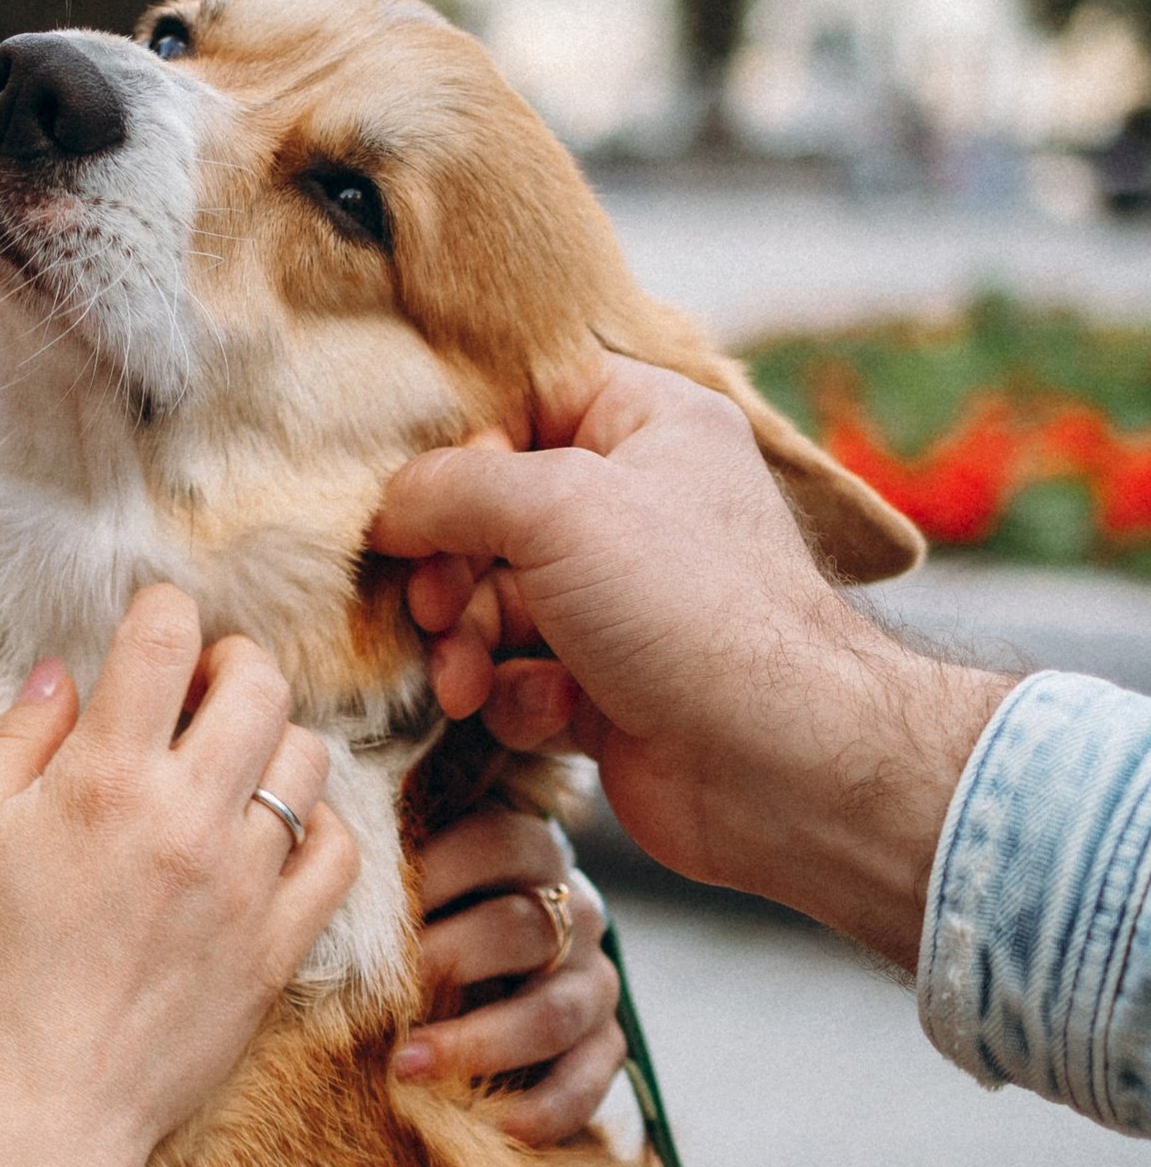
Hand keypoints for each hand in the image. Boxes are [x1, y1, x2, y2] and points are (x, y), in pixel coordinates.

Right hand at [0, 586, 360, 1166]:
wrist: (33, 1117)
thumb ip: (8, 744)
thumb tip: (60, 675)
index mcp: (102, 780)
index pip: (164, 639)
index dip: (160, 608)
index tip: (148, 623)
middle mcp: (189, 819)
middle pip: (259, 681)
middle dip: (230, 660)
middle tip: (197, 687)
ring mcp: (245, 885)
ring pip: (308, 759)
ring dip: (273, 739)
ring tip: (232, 763)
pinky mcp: (277, 948)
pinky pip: (340, 854)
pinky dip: (318, 823)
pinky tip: (274, 832)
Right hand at [372, 360, 1009, 966]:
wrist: (778, 763)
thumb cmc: (692, 609)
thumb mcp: (556, 507)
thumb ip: (452, 488)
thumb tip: (388, 507)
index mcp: (649, 424)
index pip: (523, 403)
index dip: (462, 453)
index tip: (419, 505)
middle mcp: (639, 505)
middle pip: (492, 513)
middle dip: (448, 570)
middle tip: (434, 607)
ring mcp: (622, 601)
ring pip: (493, 603)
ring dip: (464, 644)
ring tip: (466, 682)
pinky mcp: (606, 686)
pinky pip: (519, 675)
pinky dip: (515, 697)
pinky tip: (547, 713)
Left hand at [401, 806, 619, 1144]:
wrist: (499, 982)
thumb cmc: (438, 922)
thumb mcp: (425, 887)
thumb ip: (394, 874)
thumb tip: (323, 876)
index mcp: (532, 855)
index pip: (500, 841)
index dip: (441, 867)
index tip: (376, 904)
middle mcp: (576, 913)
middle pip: (523, 927)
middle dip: (444, 962)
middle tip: (373, 996)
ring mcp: (595, 982)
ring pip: (552, 1011)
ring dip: (478, 1044)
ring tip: (405, 1067)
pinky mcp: (606, 1045)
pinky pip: (588, 1081)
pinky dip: (545, 1108)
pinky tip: (494, 1126)